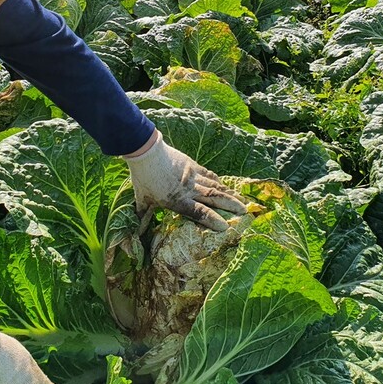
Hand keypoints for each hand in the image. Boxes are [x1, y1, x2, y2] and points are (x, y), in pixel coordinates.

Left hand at [123, 131, 247, 230]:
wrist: (146, 151)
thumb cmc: (143, 177)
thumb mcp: (142, 199)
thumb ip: (144, 214)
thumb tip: (136, 231)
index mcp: (177, 200)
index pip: (198, 212)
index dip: (212, 220)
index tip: (225, 227)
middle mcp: (189, 189)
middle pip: (213, 199)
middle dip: (230, 206)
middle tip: (245, 213)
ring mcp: (193, 176)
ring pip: (215, 187)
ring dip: (229, 194)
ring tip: (242, 201)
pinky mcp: (193, 165)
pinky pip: (209, 175)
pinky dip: (218, 181)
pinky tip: (225, 185)